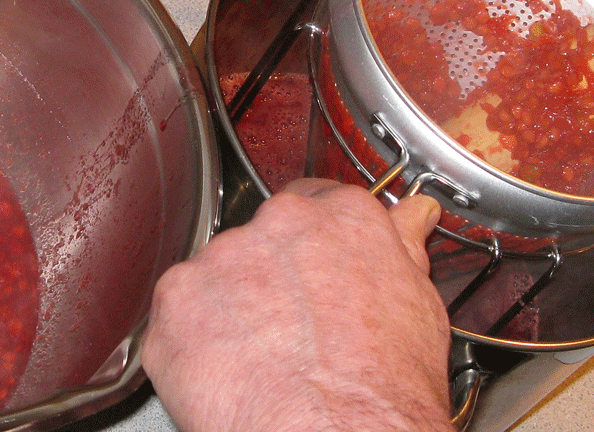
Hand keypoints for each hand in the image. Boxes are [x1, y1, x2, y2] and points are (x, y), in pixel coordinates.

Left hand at [143, 179, 451, 431]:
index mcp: (340, 216)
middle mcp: (278, 223)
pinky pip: (177, 312)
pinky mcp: (176, 298)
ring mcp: (220, 258)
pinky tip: (227, 370)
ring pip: (217, 275)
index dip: (312, 246)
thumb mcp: (418, 305)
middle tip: (291, 330)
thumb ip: (404, 244)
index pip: (316, 204)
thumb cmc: (384, 389)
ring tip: (260, 359)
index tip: (312, 272)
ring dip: (229, 307)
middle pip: (263, 238)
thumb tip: (413, 215)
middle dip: (269, 276)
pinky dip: (191, 340)